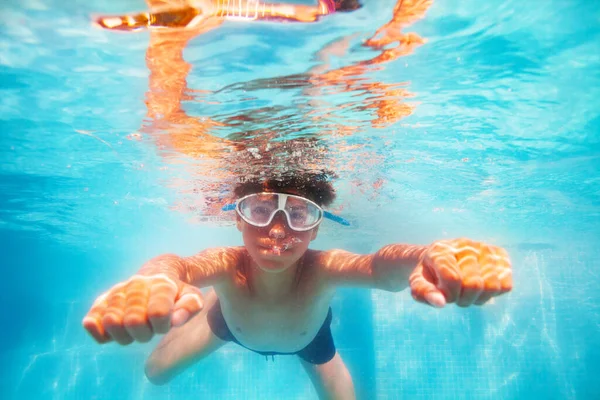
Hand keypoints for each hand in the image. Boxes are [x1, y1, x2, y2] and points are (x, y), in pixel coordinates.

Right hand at [82, 274, 203, 344]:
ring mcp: (117, 292)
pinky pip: (91, 321)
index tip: (165, 322)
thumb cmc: (176, 292)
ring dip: (125, 335)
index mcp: (159, 285)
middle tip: (149, 329)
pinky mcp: (101, 301)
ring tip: (134, 330)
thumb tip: (176, 321)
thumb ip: (189, 307)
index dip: (162, 325)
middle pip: (133, 321)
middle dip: (144, 333)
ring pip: (111, 322)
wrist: (158, 274)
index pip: (158, 312)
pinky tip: (111, 334)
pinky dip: (98, 332)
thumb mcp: (191, 296)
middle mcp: (136, 286)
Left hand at [409, 238, 511, 307]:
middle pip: (474, 285)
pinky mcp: (499, 255)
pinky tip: (480, 288)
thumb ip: (424, 293)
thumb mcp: (418, 284)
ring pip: (493, 286)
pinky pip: (506, 285)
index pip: (453, 279)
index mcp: (441, 250)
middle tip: (455, 296)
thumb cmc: (428, 275)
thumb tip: (441, 303)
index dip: (449, 296)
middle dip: (463, 299)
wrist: (440, 259)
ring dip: (478, 298)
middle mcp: (465, 245)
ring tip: (467, 293)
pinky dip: (493, 294)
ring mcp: (484, 248)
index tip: (443, 296)